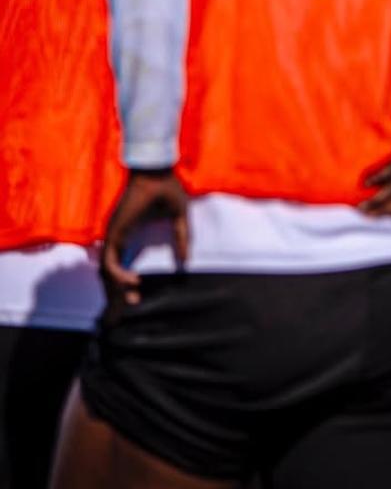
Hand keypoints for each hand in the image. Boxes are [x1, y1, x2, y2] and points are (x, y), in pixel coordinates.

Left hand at [101, 168, 189, 310]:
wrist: (157, 172)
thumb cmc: (167, 189)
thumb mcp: (179, 219)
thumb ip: (182, 239)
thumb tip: (186, 261)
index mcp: (128, 235)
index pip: (119, 267)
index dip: (124, 286)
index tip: (136, 301)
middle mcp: (117, 238)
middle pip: (109, 276)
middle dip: (115, 298)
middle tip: (124, 316)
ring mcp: (113, 236)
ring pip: (106, 273)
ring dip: (117, 291)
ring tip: (133, 302)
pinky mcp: (115, 233)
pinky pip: (110, 262)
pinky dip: (119, 276)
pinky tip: (134, 282)